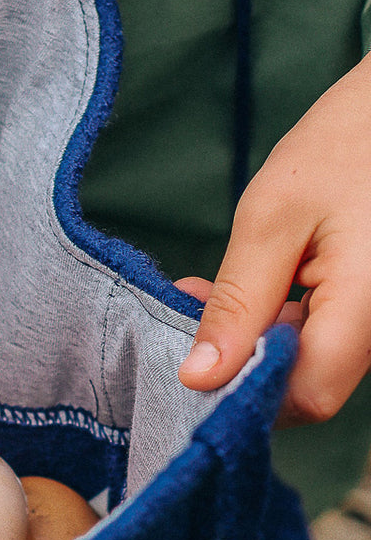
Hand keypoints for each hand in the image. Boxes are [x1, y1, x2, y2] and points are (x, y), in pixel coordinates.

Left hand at [177, 51, 370, 424]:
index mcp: (370, 302)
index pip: (308, 395)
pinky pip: (324, 334)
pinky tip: (251, 282)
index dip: (245, 391)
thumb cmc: (346, 143)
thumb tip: (199, 377)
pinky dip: (279, 320)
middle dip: (238, 358)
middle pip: (308, 383)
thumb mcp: (272, 217)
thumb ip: (236, 303)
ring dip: (253, 337)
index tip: (191, 359)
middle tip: (187, 303)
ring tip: (205, 288)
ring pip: (312, 361)